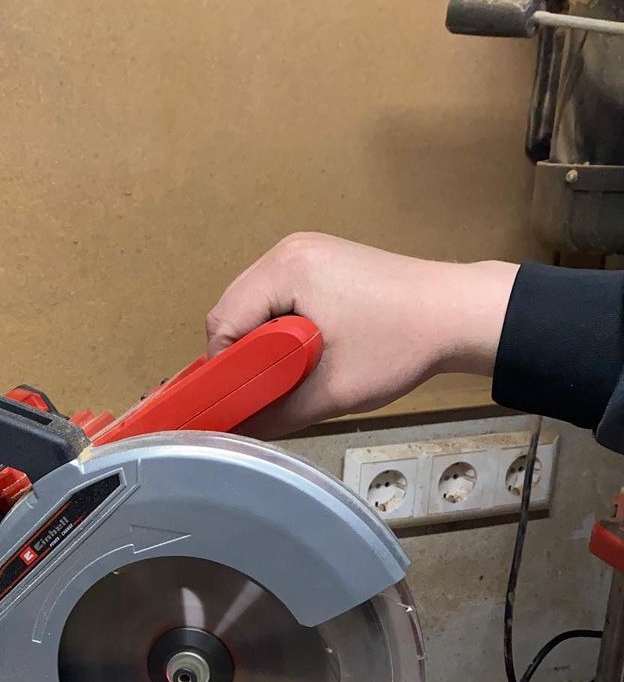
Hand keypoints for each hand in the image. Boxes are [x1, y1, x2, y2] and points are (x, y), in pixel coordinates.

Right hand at [205, 234, 518, 435]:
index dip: (224, 369)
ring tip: (284, 373)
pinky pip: (275, 295)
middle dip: (240, 354)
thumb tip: (236, 432)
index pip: (223, 323)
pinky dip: (276, 325)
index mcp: (286, 269)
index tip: (241, 400)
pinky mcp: (320, 259)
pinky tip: (299, 350)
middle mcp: (287, 250)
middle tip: (262, 391)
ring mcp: (304, 250)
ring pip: (251, 303)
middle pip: (232, 308)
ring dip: (258, 341)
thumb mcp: (332, 393)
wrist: (457, 313)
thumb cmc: (398, 347)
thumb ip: (276, 414)